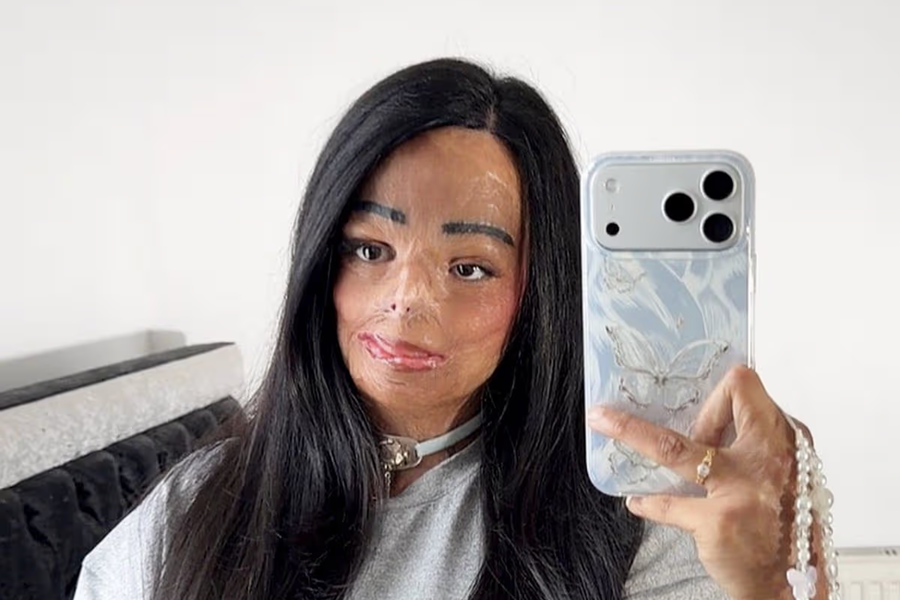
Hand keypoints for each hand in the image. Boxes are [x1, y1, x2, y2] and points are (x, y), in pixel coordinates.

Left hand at [587, 366, 822, 599]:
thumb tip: (701, 420)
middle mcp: (767, 457)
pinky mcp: (719, 519)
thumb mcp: (780, 473)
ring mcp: (741, 487)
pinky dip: (648, 502)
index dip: (718, 393)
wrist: (791, 584)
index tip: (699, 405)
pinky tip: (637, 502)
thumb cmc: (782, 525)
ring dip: (630, 430)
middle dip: (682, 398)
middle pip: (718, 402)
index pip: (746, 388)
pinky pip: (669, 502)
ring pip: (673, 446)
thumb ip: (750, 443)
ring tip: (602, 421)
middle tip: (642, 408)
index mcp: (783, 439)